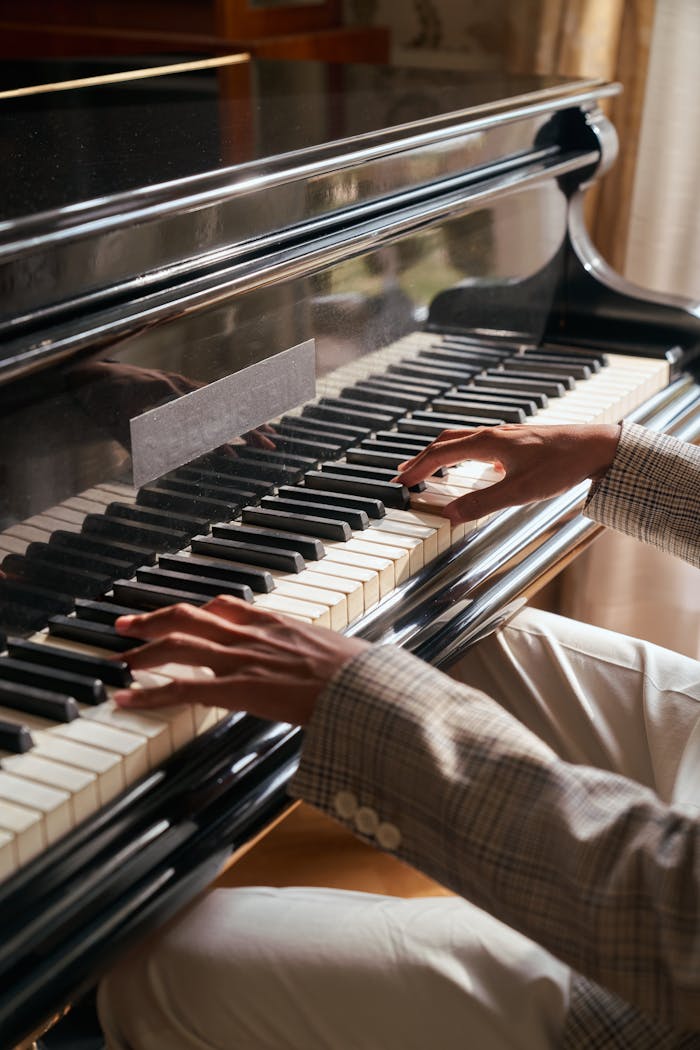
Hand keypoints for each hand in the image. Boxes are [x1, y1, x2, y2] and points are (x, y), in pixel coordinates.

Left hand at [113, 596, 368, 725]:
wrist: (366, 687)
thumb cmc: (361, 676)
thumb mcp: (338, 652)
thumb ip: (319, 655)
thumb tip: (331, 665)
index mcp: (276, 624)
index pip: (225, 606)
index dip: (196, 610)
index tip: (179, 614)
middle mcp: (253, 634)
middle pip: (189, 617)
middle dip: (152, 619)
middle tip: (125, 624)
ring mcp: (243, 659)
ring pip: (177, 646)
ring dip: (141, 652)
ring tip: (117, 660)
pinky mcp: (238, 687)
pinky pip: (182, 688)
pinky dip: (148, 693)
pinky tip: (126, 699)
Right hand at [395, 423, 620, 524]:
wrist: (597, 447)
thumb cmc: (562, 464)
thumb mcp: (519, 492)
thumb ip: (481, 503)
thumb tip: (448, 514)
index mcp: (488, 442)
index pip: (440, 453)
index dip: (417, 468)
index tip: (401, 482)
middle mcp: (494, 434)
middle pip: (446, 441)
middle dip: (422, 458)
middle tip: (405, 473)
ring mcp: (506, 436)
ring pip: (463, 440)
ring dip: (441, 454)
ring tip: (429, 467)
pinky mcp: (519, 442)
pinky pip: (479, 444)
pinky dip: (463, 453)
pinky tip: (472, 465)